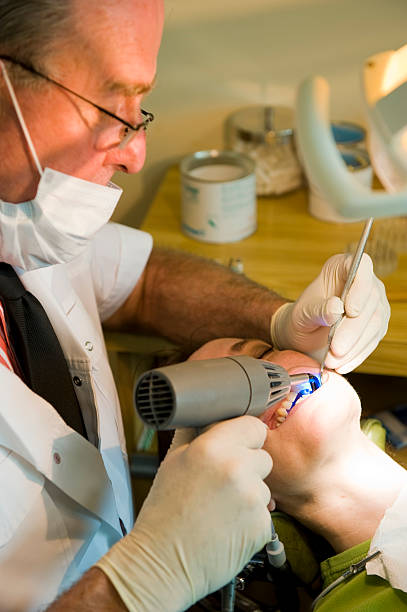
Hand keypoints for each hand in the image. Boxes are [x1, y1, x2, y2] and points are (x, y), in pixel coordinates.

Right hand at [96, 416, 271, 610]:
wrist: (162, 562)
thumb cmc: (164, 513)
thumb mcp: (173, 461)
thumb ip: (194, 432)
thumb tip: (205, 414)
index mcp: (213, 448)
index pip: (253, 426)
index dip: (245, 436)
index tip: (239, 444)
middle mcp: (237, 469)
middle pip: (263, 456)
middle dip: (248, 466)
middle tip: (221, 483)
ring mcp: (252, 498)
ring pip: (264, 486)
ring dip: (248, 494)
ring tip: (219, 508)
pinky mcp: (262, 526)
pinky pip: (264, 513)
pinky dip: (250, 519)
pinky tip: (227, 525)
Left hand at [270, 253, 389, 372]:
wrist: (302, 336)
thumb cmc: (300, 318)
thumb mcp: (302, 313)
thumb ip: (317, 309)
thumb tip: (336, 308)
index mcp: (342, 267)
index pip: (362, 266)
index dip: (360, 287)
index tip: (350, 310)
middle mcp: (364, 283)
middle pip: (370, 300)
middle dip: (353, 328)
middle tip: (335, 348)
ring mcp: (373, 305)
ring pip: (375, 323)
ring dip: (355, 345)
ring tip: (333, 359)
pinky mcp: (376, 326)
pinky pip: (373, 340)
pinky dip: (358, 354)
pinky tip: (343, 364)